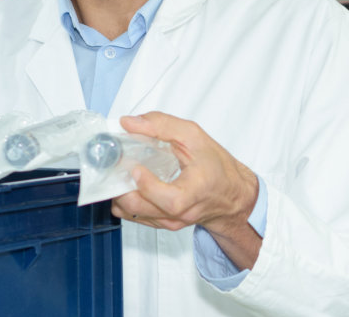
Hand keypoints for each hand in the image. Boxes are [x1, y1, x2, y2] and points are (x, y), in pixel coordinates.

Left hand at [111, 112, 262, 268]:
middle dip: (120, 184)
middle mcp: (181, 213)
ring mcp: (170, 222)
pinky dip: (127, 200)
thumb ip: (162, 125)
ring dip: (120, 192)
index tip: (135, 165)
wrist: (231, 195)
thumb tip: (130, 123)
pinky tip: (131, 184)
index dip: (145, 182)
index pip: (165, 198)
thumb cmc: (217, 167)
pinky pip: (134, 216)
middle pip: (138, 207)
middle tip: (117, 165)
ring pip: (130, 213)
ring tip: (123, 173)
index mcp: (194, 193)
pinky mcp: (163, 224)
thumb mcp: (194, 137)